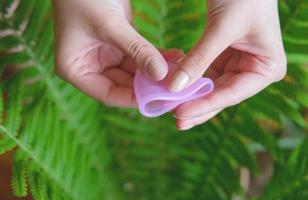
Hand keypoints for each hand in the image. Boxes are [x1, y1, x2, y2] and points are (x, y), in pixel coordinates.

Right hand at [53, 0, 175, 106]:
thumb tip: (162, 75)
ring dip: (156, 72)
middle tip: (175, 88)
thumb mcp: (109, 25)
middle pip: (124, 85)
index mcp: (76, 70)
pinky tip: (175, 57)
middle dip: (150, 86)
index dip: (134, 99)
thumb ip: (136, 50)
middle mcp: (91, 66)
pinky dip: (156, 57)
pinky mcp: (120, 43)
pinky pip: (140, 56)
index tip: (159, 99)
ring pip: (135, 72)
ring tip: (180, 72)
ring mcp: (106, 55)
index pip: (109, 94)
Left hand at [169, 0, 286, 129]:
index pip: (233, 93)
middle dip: (199, 106)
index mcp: (267, 67)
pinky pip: (206, 72)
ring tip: (170, 107)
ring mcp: (239, 64)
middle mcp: (255, 70)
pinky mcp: (225, 56)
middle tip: (176, 121)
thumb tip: (175, 88)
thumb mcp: (221, 28)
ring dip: (192, 95)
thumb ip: (199, 59)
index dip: (206, 105)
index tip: (181, 115)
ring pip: (212, 87)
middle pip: (223, 94)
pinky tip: (174, 88)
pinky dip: (190, 78)